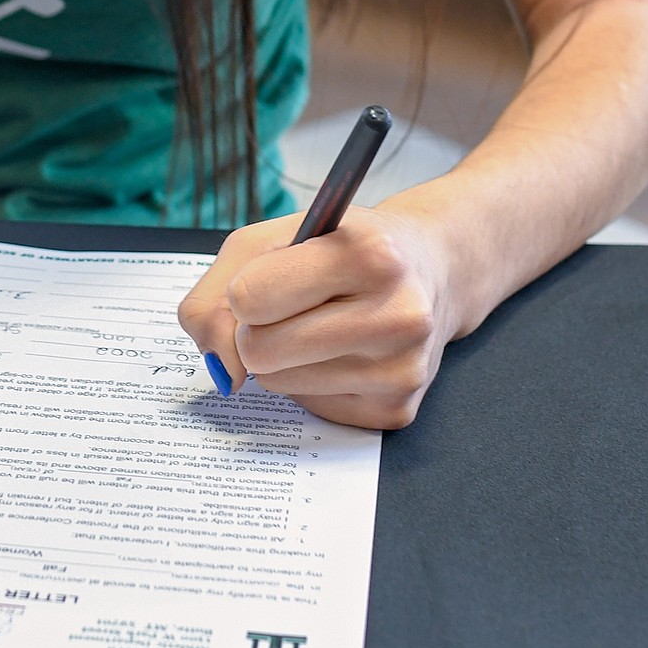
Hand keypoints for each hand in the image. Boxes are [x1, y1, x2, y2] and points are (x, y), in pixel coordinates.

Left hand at [177, 205, 452, 429]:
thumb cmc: (340, 247)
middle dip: (256, 330)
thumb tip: (220, 369)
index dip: (243, 292)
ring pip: (278, 383)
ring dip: (283, 357)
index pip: (249, 299)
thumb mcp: (274, 237)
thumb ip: (216, 293)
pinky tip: (343, 351)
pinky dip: (310, 380)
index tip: (267, 279)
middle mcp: (398, 313)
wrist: (431, 270)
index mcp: (368, 254)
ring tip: (324, 324)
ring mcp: (402, 368)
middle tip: (290, 307)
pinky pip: (309, 407)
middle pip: (259, 350)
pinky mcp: (397, 410)